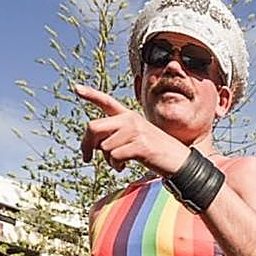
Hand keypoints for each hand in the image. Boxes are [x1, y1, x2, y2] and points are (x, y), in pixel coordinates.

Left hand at [75, 85, 190, 174]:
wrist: (179, 161)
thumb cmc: (156, 152)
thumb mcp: (137, 138)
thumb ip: (117, 136)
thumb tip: (95, 145)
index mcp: (129, 116)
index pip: (106, 102)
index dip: (90, 94)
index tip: (76, 88)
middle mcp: (130, 120)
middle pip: (94, 127)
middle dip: (86, 145)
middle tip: (87, 157)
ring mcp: (135, 132)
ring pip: (104, 146)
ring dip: (108, 160)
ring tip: (120, 163)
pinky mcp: (140, 145)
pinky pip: (114, 156)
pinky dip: (116, 165)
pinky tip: (124, 167)